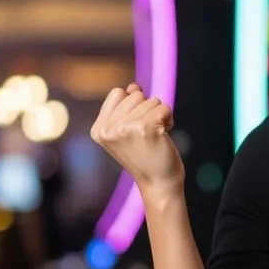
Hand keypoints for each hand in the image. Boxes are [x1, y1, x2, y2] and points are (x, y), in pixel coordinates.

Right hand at [91, 83, 184, 199]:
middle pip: (135, 94)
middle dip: (148, 110)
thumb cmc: (146, 156)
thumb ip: (127, 107)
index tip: (136, 128)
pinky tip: (164, 136)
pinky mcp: (146, 128)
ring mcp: (126, 128)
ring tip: (156, 137)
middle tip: (148, 134)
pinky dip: (169, 119)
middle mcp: (108, 129)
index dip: (133, 105)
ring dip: (160, 116)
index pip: (118, 93)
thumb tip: (134, 85)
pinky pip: (164, 107)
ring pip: (152, 100)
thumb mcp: (129, 131)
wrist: (159, 183)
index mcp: (98, 129)